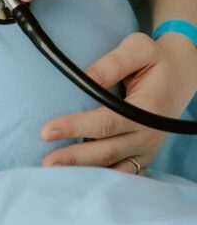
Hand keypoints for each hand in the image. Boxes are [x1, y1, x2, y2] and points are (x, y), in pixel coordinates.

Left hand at [40, 33, 196, 173]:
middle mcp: (148, 134)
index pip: (105, 123)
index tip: (47, 130)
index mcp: (147, 109)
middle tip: (44, 162)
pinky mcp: (143, 153)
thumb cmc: (155, 60)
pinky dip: (100, 176)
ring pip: (112, 167)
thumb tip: (88, 78)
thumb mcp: (139, 48)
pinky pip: (122, 172)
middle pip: (105, 151)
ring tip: (55, 174)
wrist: (180, 74)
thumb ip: (114, 62)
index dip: (75, 128)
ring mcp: (147, 148)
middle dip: (73, 158)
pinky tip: (79, 177)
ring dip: (84, 172)